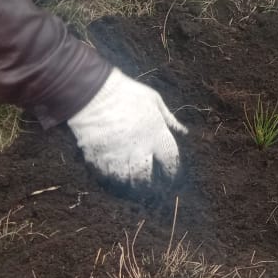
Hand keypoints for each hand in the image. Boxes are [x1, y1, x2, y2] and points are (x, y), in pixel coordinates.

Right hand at [67, 68, 183, 190]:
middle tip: (148, 185)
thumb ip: (169, 119)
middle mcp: (139, 148)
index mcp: (156, 134)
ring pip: (127, 180)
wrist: (94, 92)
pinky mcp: (98, 157)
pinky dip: (110, 179)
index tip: (169, 175)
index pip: (170, 161)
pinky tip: (113, 177)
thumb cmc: (127, 93)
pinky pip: (106, 176)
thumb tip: (183, 132)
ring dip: (130, 184)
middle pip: (147, 177)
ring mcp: (118, 155)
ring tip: (131, 183)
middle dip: (149, 183)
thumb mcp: (154, 100)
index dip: (171, 171)